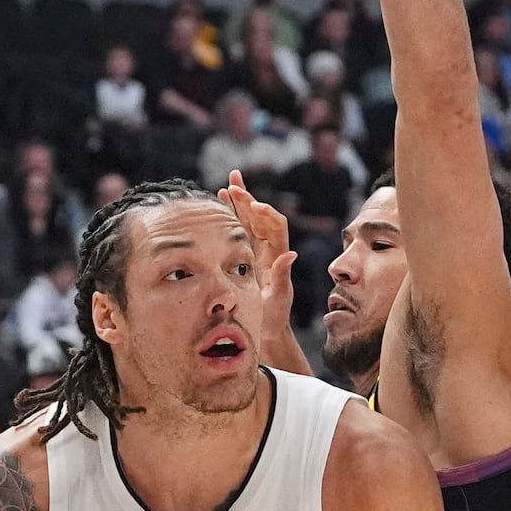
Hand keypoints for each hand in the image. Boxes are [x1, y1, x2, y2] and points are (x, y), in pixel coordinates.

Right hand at [220, 171, 296, 351]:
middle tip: (234, 180)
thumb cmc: (272, 317)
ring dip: (237, 202)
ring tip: (227, 184)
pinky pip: (237, 232)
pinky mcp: (243, 256)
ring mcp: (255, 251)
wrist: (265, 330)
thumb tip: (292, 254)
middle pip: (260, 217)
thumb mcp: (278, 298)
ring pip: (247, 221)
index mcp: (278, 255)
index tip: (254, 205)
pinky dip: (229, 216)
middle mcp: (268, 250)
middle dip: (247, 198)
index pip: (276, 225)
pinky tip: (219, 204)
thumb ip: (283, 276)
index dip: (266, 213)